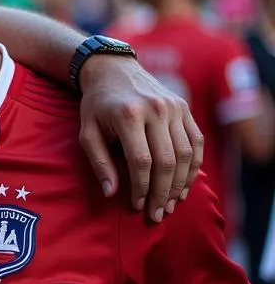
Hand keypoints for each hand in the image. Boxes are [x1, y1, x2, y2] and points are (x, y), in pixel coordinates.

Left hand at [77, 57, 202, 220]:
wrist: (113, 69)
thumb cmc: (96, 105)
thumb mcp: (87, 132)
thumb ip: (99, 162)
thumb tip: (111, 193)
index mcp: (128, 114)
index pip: (141, 161)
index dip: (141, 188)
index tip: (136, 205)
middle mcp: (156, 109)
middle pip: (167, 160)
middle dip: (163, 192)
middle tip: (157, 214)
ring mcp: (174, 107)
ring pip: (186, 153)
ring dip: (181, 184)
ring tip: (171, 204)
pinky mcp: (184, 107)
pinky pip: (196, 141)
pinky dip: (193, 166)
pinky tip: (184, 185)